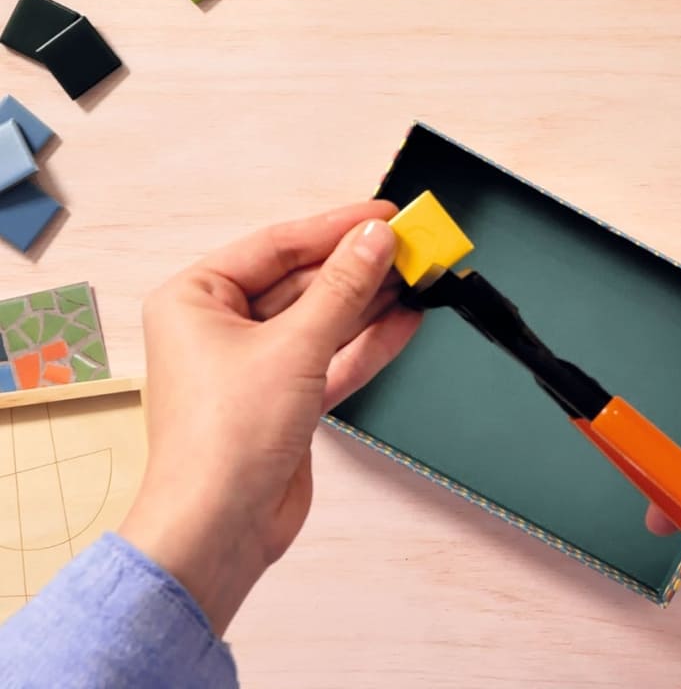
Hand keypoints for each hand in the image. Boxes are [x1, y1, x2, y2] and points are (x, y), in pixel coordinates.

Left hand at [119, 202, 420, 634]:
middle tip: (409, 246)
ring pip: (322, 318)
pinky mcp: (285, 397)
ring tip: (417, 276)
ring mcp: (256, 364)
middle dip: (358, 266)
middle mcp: (221, 326)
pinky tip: (405, 320)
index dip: (335, 227)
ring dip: (369, 300)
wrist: (219, 532)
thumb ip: (342, 288)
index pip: (278, 245)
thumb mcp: (294, 347)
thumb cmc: (224, 441)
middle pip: (303, 280)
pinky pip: (331, 355)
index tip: (383, 214)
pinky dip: (367, 340)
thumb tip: (375, 239)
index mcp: (197, 299)